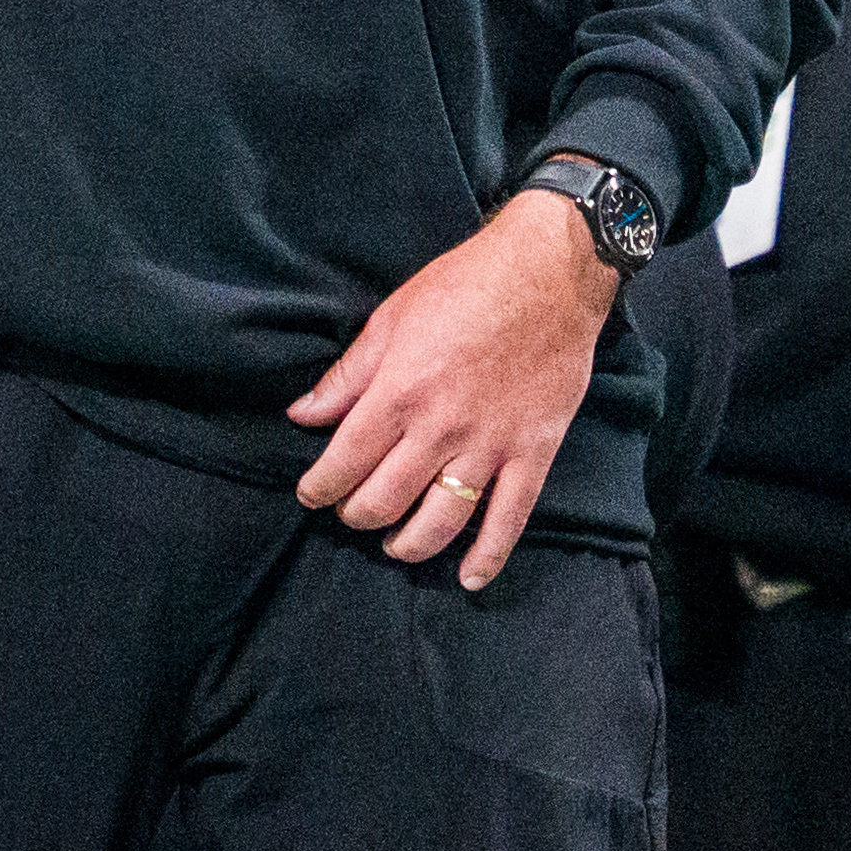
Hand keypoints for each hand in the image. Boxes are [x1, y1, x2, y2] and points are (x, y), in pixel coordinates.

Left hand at [290, 187, 618, 590]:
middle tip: (350, 513)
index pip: (345, 461)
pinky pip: (509, 518)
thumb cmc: (464, 285)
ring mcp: (489, 446)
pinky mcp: (532, 453)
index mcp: (400, 392)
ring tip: (394, 544)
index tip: (311, 494)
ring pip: (440, 521)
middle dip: (357, 515)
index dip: (321, 487)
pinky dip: (488, 556)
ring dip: (409, 544)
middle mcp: (441, 428)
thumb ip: (347, 375)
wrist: (548, 273)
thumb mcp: (391, 318)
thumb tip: (302, 415)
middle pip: (386, 499)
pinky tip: (468, 577)